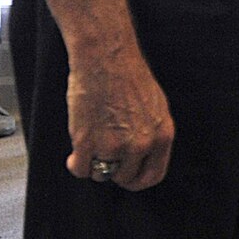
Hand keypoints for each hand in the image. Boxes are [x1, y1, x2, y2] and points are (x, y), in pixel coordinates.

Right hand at [65, 39, 174, 190]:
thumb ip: (151, 134)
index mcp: (162, 136)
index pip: (153, 175)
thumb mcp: (155, 107)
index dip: (137, 180)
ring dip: (94, 164)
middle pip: (124, 177)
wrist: (106, 58)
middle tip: (104, 154)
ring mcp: (114, 146)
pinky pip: (80, 169)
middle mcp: (141, 145)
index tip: (127, 178)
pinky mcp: (87, 143)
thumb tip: (142, 155)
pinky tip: (75, 153)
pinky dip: (76, 164)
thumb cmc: (129, 76)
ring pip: (101, 174)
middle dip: (113, 168)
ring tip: (90, 146)